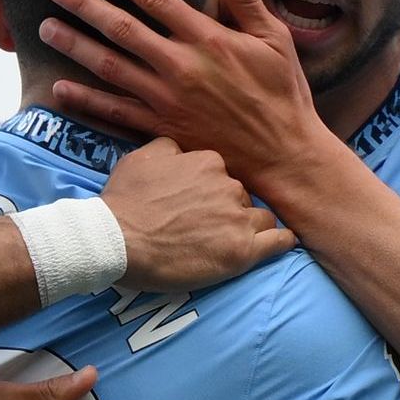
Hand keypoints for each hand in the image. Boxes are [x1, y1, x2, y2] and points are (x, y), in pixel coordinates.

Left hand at [44, 0, 328, 183]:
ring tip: (47, 28)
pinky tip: (60, 87)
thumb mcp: (273, 38)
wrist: (283, 156)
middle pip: (121, 28)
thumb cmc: (282, 94)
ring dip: (76, 45)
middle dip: (84, 5)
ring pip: (110, 67)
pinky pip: (115, 112)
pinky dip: (86, 100)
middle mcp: (181, 66)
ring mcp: (167, 99)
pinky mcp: (162, 129)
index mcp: (207, 38)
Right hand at [99, 136, 293, 291]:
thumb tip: (183, 150)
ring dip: (251, 227)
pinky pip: (280, 241)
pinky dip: (283, 242)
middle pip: (243, 196)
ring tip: (232, 241)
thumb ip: (170, 147)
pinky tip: (282, 243)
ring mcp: (237, 219)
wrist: (115, 240)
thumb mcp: (141, 157)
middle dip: (232, 209)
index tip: (200, 206)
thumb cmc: (124, 201)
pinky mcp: (242, 252)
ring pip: (262, 218)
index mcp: (209, 161)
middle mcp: (228, 186)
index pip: (225, 174)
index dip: (213, 192)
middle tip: (209, 228)